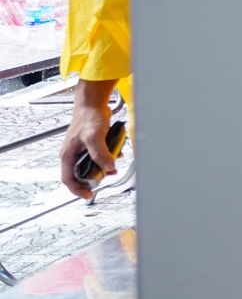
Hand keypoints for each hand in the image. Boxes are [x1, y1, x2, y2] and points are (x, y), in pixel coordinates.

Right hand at [60, 84, 115, 198]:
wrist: (94, 103)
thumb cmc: (89, 117)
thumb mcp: (94, 137)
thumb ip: (100, 154)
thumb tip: (108, 168)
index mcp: (68, 155)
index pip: (68, 179)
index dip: (77, 189)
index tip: (89, 195)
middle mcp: (73, 154)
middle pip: (81, 174)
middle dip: (95, 177)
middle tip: (106, 177)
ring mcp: (82, 149)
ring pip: (91, 165)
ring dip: (103, 167)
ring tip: (114, 166)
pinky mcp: (91, 144)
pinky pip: (99, 156)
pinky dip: (108, 157)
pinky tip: (117, 153)